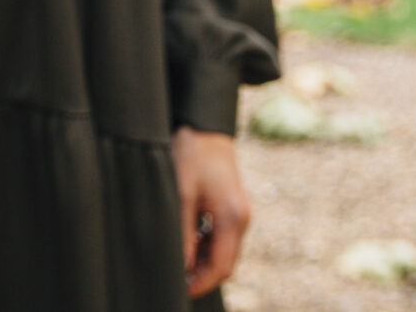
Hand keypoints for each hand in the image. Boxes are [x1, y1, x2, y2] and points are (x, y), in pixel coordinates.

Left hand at [173, 125, 249, 297]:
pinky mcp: (232, 207)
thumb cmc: (191, 155)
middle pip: (225, 262)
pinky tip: (187, 242)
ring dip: (203, 261)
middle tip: (175, 278)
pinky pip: (222, 237)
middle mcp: (241, 218)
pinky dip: (206, 246)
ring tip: (177, 261)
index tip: (180, 290)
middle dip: (202, 275)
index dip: (201, 284)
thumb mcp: (181, 195)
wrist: (204, 125)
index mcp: (233, 217)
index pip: (222, 266)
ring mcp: (239, 213)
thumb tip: (181, 267)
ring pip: (224, 251)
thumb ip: (183, 233)